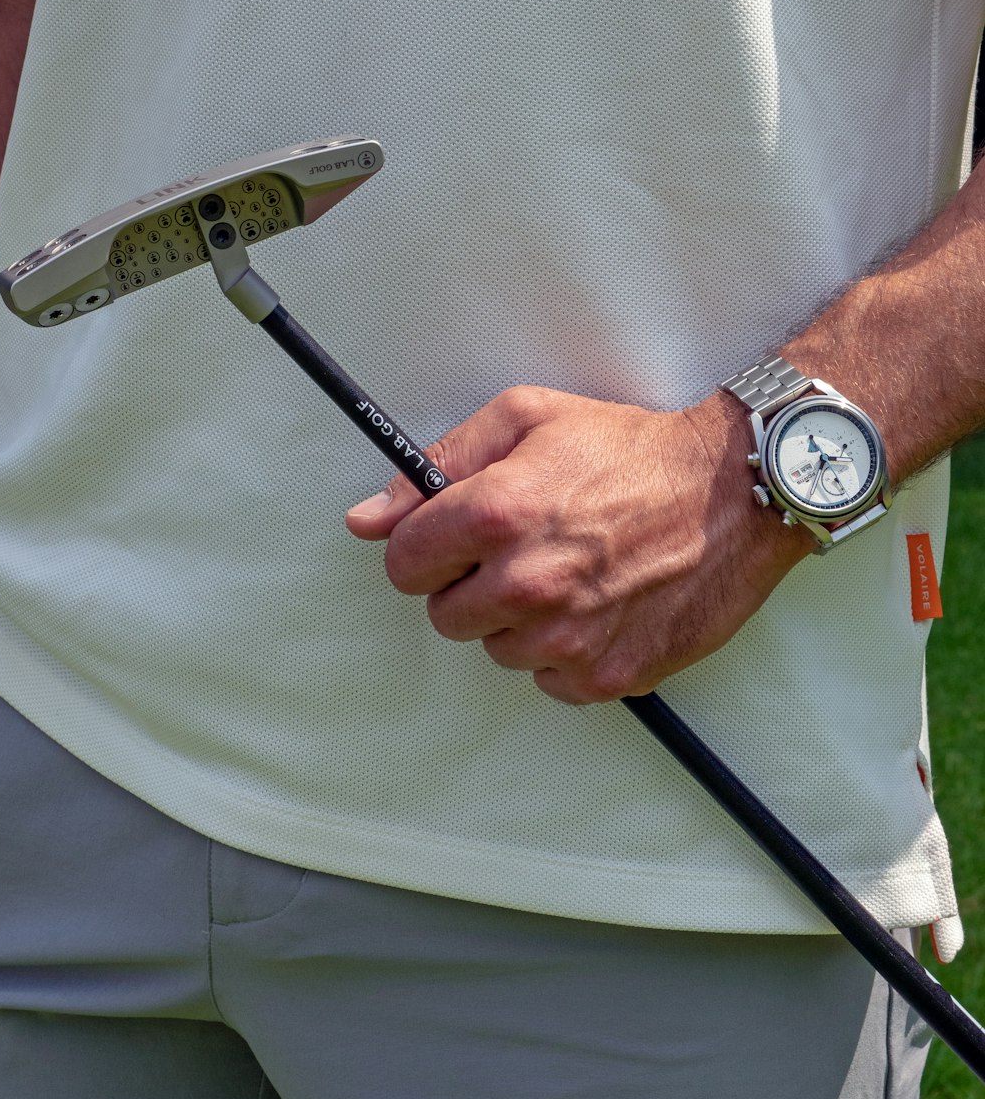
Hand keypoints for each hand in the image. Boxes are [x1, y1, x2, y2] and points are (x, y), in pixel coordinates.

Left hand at [346, 386, 812, 704]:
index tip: (455, 536)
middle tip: (522, 547)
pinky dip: (564, 650)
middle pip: (444, 615)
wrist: (731, 492)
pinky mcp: (607, 675)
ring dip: (518, 618)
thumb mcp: (526, 418)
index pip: (403, 564)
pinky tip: (597, 603)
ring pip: (496, 650)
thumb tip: (367, 519)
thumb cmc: (631, 450)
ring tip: (569, 570)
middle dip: (470, 583)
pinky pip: (549, 679)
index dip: (427, 546)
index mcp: (497, 515)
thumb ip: (437, 466)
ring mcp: (569, 637)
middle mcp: (528, 583)